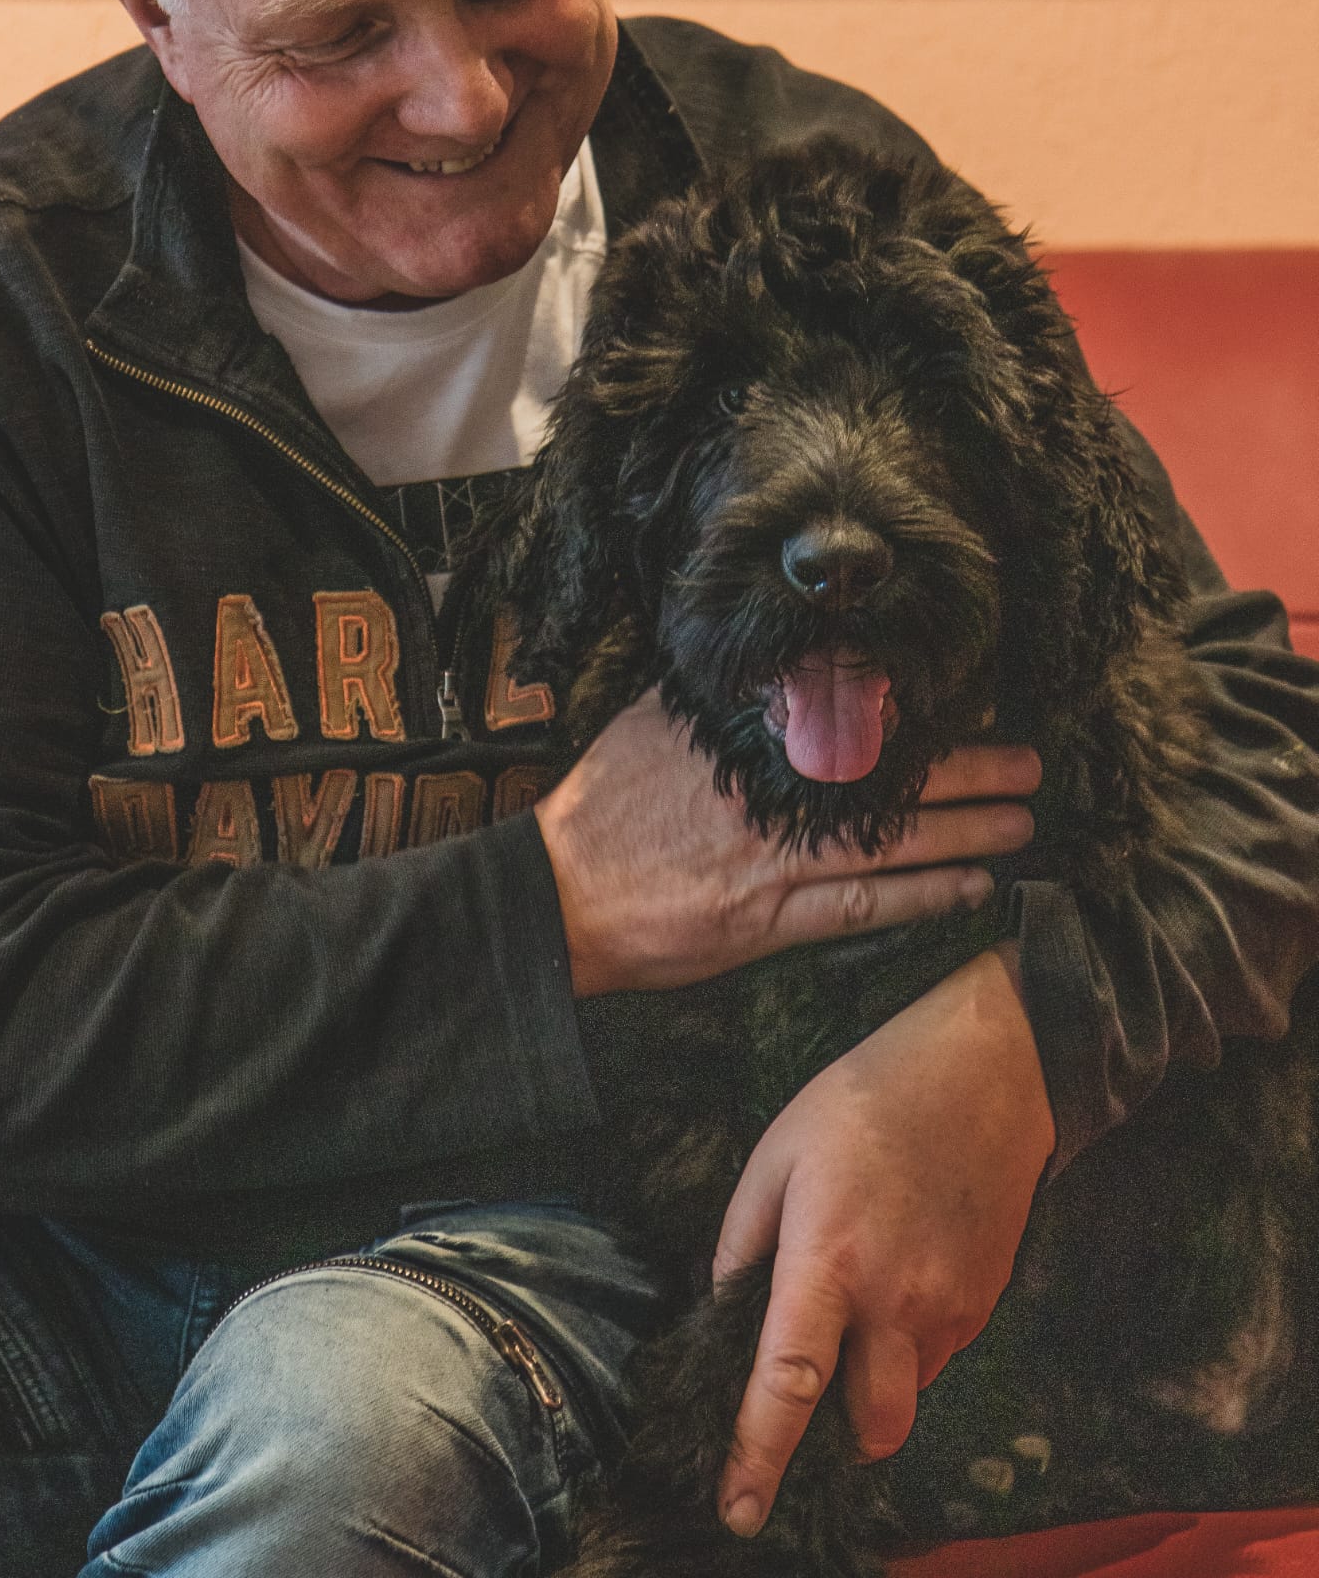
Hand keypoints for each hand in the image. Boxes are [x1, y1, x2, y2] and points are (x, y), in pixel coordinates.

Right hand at [534, 689, 1039, 997]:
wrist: (558, 897)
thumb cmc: (601, 809)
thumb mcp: (648, 726)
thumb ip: (709, 696)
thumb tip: (761, 663)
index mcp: (739, 743)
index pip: (841, 718)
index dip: (911, 713)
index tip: (964, 699)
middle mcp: (767, 799)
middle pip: (887, 780)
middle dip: (966, 770)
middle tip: (1028, 762)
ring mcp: (773, 864)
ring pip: (890, 845)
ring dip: (964, 832)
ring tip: (1021, 821)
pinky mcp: (769, 922)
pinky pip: (863, 909)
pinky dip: (921, 898)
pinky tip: (971, 887)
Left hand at [712, 945, 1055, 1538]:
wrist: (984, 1073)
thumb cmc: (864, 1102)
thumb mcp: (777, 1154)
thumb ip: (743, 1241)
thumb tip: (722, 1309)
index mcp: (828, 1262)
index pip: (787, 1384)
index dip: (759, 1455)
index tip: (740, 1510)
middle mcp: (895, 1301)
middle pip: (869, 1427)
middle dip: (838, 1435)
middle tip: (814, 1395)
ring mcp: (951, 1306)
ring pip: (909, 1392)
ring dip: (877, 1380)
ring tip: (859, 1305)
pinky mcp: (987, 1298)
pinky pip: (942, 1354)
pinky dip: (913, 1343)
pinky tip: (900, 1276)